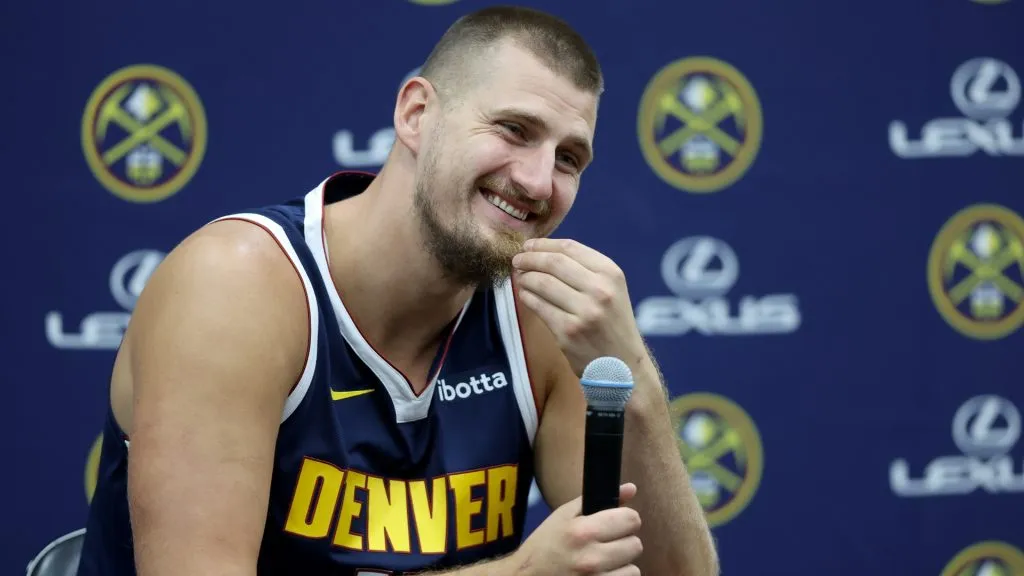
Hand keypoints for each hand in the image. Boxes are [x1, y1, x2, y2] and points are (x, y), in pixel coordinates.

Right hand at [511, 484, 642, 575]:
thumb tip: (631, 488)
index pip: (631, 519)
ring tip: (603, 562)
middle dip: (623, 542)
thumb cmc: (545, 545)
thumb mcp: (564, 515)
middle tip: (607, 544)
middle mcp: (591, 557)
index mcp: (583, 531)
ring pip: (633, 569)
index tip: (617, 523)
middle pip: (635, 545)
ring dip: (621, 565)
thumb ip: (598, 499)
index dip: (625, 519)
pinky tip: (602, 574)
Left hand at [512, 238, 645, 376]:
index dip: (544, 244)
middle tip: (517, 260)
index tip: (528, 245)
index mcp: (611, 274)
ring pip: (542, 283)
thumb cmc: (613, 326)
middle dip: (529, 258)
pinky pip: (538, 306)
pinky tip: (525, 295)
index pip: (570, 248)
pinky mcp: (568, 331)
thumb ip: (585, 271)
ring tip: (520, 278)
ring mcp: (584, 311)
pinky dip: (527, 297)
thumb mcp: (611, 291)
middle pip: (553, 262)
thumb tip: (544, 253)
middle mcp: (600, 290)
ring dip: (525, 278)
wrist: (623, 367)